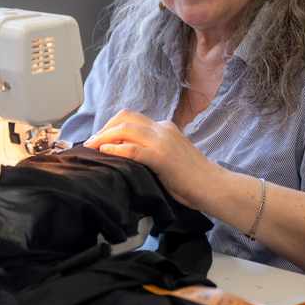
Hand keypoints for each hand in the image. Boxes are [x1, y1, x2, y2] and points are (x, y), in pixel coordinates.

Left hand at [83, 109, 223, 208]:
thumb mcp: (170, 156)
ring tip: (91, 148)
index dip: (111, 126)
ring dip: (104, 137)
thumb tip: (125, 155)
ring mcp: (162, 141)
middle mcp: (162, 129)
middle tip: (90, 143)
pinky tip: (105, 152)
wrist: (213, 186)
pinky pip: (133, 148)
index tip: (99, 138)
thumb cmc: (192, 178)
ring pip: (125, 129)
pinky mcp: (161, 157)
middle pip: (124, 118)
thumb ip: (152, 150)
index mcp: (164, 127)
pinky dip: (115, 149)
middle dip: (104, 129)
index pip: (131, 118)